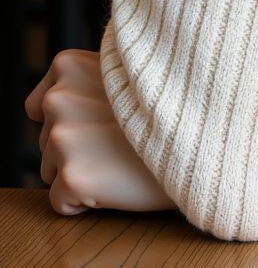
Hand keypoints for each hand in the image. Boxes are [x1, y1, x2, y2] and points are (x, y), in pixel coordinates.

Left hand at [25, 49, 175, 216]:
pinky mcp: (72, 176)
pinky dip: (84, 203)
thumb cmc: (171, 105)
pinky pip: (61, 203)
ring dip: (79, 172)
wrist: (206, 138)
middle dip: (77, 146)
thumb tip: (61, 96)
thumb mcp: (128, 70)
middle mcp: (58, 97)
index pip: (41, 106)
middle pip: (46, 142)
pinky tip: (117, 184)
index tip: (104, 119)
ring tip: (122, 159)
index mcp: (67, 65)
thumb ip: (92, 77)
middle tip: (121, 140)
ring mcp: (63, 138)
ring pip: (51, 172)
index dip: (72, 119)